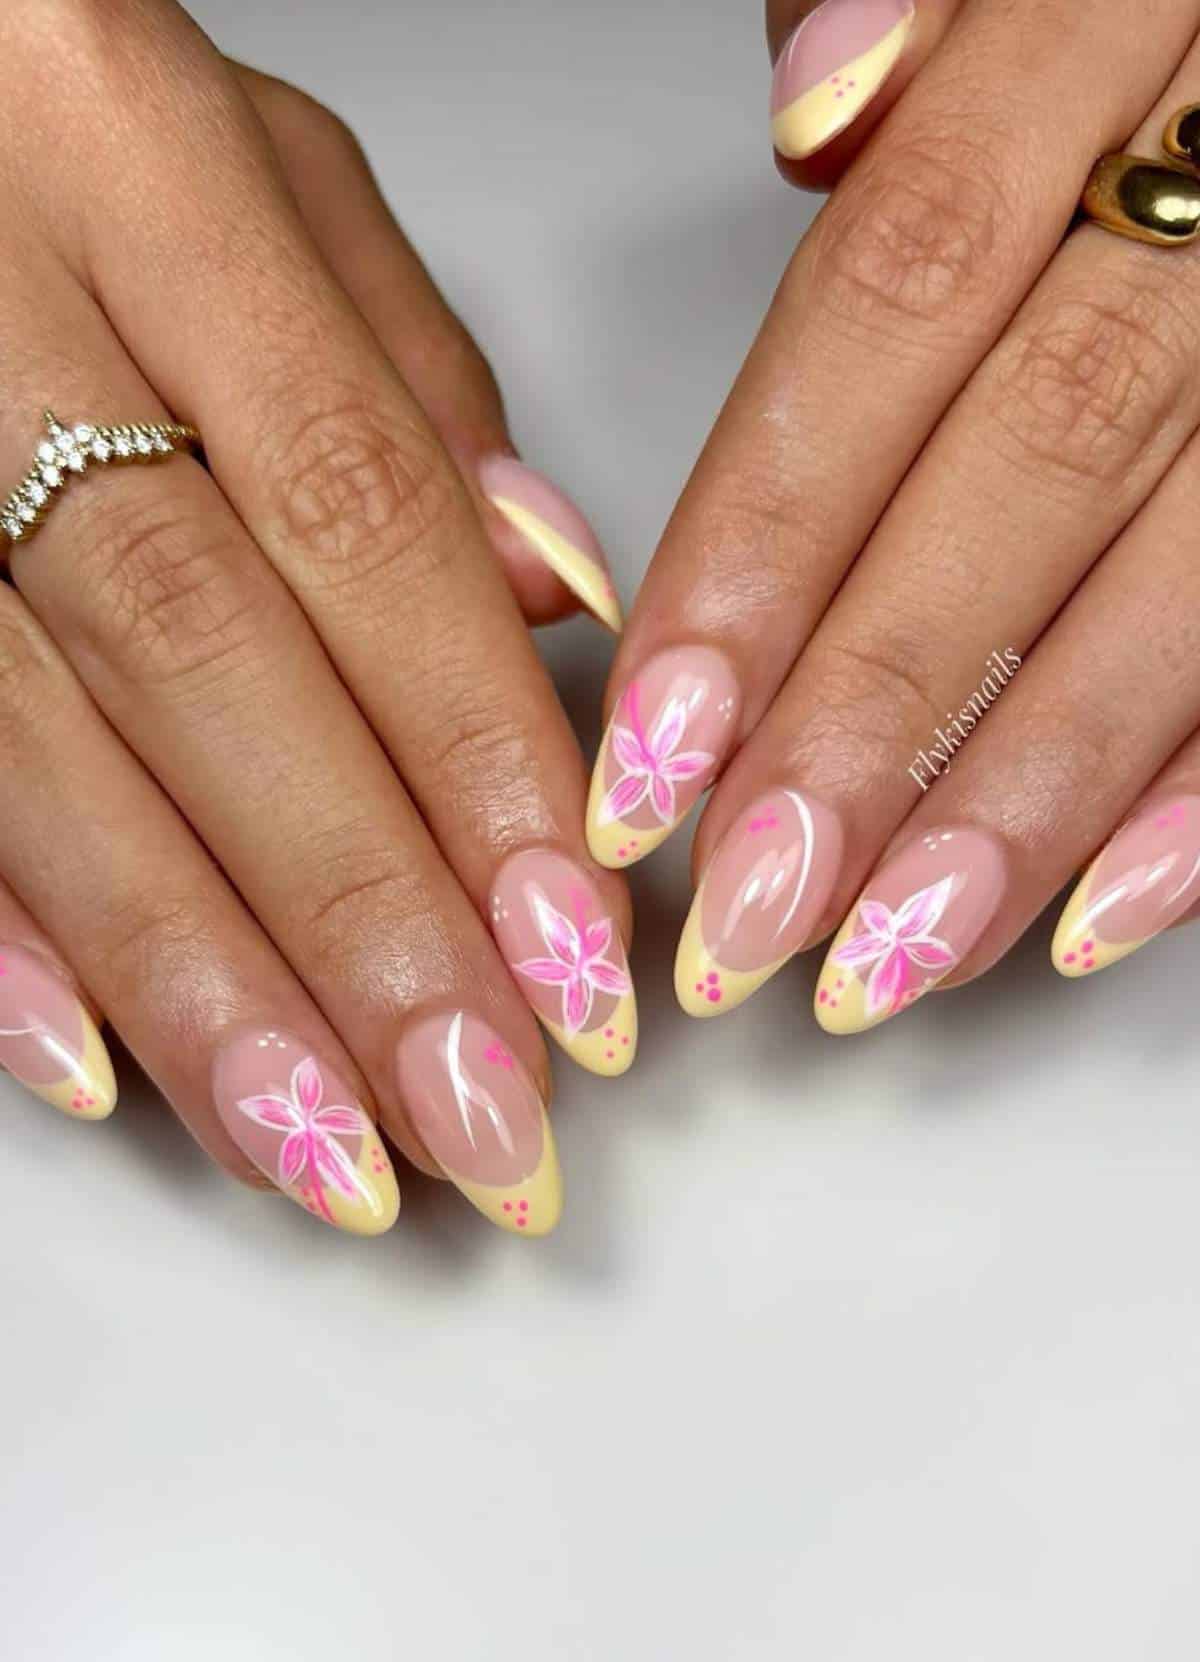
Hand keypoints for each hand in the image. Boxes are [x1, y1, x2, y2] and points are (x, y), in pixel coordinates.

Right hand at [0, 0, 635, 1236]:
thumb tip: (537, 602)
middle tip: (484, 1107)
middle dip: (360, 917)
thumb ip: (398, 378)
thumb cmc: (54, 110)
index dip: (471, 752)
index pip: (352, 512)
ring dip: (196, 977)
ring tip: (331, 1147)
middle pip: (207, 660)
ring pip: (43, 742)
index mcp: (133, 166)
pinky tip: (93, 1066)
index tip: (571, 944)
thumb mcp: (254, 165)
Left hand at [585, 0, 1199, 1032]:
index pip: (892, 306)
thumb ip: (928, 16)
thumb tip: (819, 115)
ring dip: (1028, 794)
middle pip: (1028, 472)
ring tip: (891, 958)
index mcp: (1112, 27)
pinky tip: (1099, 908)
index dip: (766, 539)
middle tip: (749, 909)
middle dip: (875, 716)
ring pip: (1183, 577)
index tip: (655, 739)